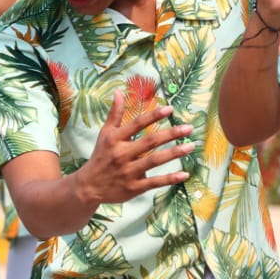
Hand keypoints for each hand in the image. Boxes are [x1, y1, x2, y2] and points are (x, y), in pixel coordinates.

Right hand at [73, 91, 195, 205]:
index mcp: (115, 139)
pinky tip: (184, 174)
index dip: (154, 115)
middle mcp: (122, 154)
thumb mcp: (105, 133)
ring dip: (174, 153)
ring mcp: (128, 171)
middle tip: (188, 128)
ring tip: (191, 146)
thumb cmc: (100, 156)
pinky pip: (155, 182)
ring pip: (155, 161)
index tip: (170, 109)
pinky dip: (170, 179)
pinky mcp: (134, 187)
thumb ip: (115, 113)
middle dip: (171, 134)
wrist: (88, 186)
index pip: (137, 123)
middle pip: (150, 141)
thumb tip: (118, 91)